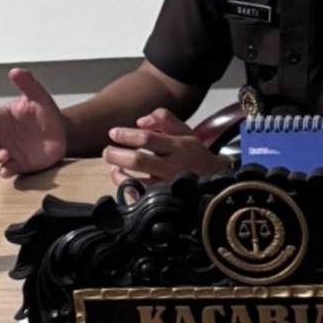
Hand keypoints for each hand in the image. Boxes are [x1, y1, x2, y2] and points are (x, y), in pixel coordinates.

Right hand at [0, 67, 66, 177]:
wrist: (63, 133)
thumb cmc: (46, 114)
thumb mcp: (39, 96)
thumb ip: (27, 83)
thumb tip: (15, 71)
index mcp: (2, 117)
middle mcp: (1, 134)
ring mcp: (7, 150)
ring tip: (5, 154)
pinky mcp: (18, 164)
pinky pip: (6, 169)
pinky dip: (5, 170)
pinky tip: (7, 169)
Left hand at [104, 108, 231, 187]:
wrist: (216, 180)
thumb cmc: (193, 153)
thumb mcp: (184, 130)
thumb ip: (163, 119)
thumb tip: (140, 121)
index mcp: (178, 146)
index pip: (147, 138)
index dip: (127, 135)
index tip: (113, 133)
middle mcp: (172, 167)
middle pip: (138, 160)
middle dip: (117, 155)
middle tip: (107, 152)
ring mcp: (168, 187)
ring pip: (136, 183)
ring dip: (119, 175)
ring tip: (114, 168)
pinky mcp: (164, 203)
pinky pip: (140, 199)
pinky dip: (128, 192)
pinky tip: (124, 185)